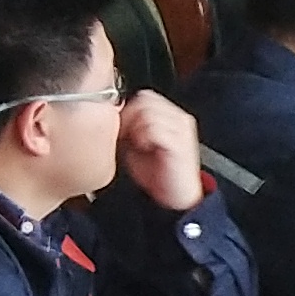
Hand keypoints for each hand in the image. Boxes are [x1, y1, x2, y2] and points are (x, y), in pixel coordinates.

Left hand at [115, 90, 207, 210]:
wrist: (175, 199)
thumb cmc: (157, 175)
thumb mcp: (136, 145)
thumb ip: (128, 126)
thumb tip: (113, 114)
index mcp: (171, 116)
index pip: (145, 96)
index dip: (129, 110)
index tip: (123, 129)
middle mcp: (179, 118)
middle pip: (145, 100)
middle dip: (132, 117)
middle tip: (130, 137)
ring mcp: (182, 128)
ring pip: (148, 112)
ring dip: (137, 128)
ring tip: (139, 144)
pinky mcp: (180, 141)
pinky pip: (154, 128)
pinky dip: (144, 137)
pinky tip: (144, 148)